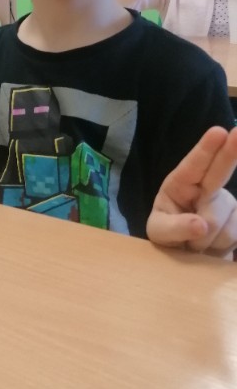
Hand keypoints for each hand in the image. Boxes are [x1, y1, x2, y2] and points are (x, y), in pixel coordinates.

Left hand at [147, 126, 236, 255]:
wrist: (186, 256)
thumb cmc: (168, 235)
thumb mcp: (159, 232)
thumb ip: (175, 228)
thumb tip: (201, 225)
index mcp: (181, 183)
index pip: (193, 164)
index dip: (206, 148)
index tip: (217, 132)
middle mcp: (207, 188)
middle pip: (220, 170)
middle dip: (231, 152)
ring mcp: (227, 204)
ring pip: (224, 219)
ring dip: (206, 240)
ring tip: (194, 246)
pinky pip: (236, 235)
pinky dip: (220, 248)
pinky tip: (210, 249)